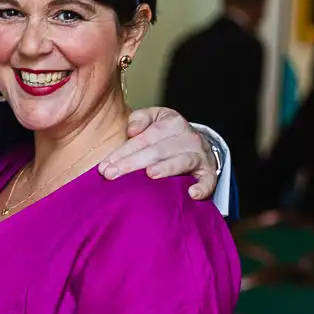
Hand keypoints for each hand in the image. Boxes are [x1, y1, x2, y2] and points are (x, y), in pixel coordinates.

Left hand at [99, 107, 217, 200]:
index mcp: (171, 123)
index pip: (143, 138)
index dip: (122, 152)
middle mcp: (187, 138)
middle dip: (132, 163)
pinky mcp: (209, 172)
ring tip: (150, 175)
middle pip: (157, 150)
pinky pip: (208, 180)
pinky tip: (191, 194)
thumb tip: (131, 130)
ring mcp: (199, 155)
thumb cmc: (168, 135)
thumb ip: (140, 119)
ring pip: (181, 161)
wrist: (198, 145)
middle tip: (112, 175)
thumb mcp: (155, 119)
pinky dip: (202, 187)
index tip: (105, 166)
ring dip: (166, 168)